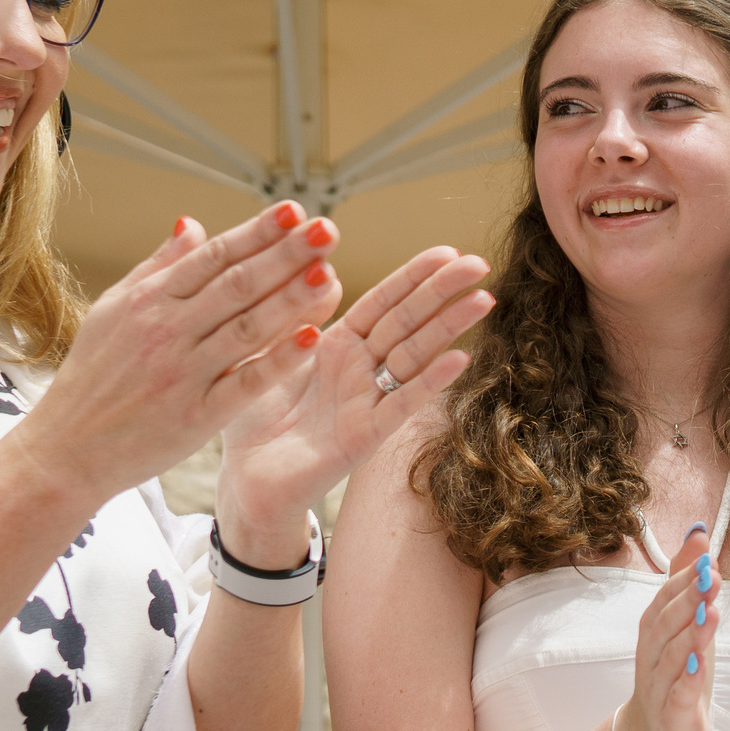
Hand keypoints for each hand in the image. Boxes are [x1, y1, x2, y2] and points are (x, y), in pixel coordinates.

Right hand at [10, 204, 347, 509]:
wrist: (67, 448)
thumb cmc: (94, 375)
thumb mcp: (115, 311)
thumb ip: (159, 268)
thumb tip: (194, 223)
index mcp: (149, 301)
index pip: (214, 257)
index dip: (257, 232)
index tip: (295, 209)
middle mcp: (167, 330)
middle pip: (236, 285)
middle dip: (285, 255)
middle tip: (327, 230)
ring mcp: (183, 372)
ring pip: (247, 328)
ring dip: (290, 299)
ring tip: (328, 274)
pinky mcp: (197, 414)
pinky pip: (246, 382)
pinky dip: (279, 361)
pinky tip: (312, 338)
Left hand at [215, 245, 492, 554]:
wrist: (246, 478)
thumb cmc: (252, 415)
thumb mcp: (262, 352)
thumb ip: (289, 314)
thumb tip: (315, 268)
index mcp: (336, 343)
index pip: (382, 302)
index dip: (414, 277)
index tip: (448, 252)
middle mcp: (359, 369)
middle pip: (407, 322)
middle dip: (443, 292)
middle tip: (480, 264)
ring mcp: (367, 401)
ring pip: (413, 356)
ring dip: (448, 327)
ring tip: (483, 300)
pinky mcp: (365, 436)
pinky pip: (401, 404)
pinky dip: (429, 381)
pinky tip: (460, 358)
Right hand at [608, 522, 719, 730]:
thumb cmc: (675, 674)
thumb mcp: (684, 625)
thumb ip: (687, 581)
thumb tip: (698, 533)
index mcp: (654, 633)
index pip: (664, 601)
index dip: (683, 580)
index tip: (707, 559)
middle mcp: (651, 656)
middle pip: (665, 625)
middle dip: (687, 599)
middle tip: (711, 577)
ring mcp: (659, 687)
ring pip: (671, 658)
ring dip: (691, 635)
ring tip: (711, 613)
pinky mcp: (673, 715)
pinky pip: (678, 696)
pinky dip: (688, 681)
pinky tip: (702, 665)